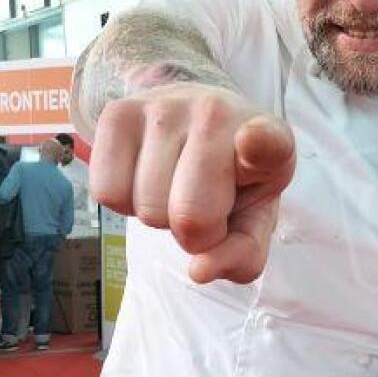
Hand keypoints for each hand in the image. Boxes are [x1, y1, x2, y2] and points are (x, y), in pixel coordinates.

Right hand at [89, 83, 295, 283]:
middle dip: (194, 233)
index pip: (265, 140)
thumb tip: (199, 270)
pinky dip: (124, 203)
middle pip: (189, 215)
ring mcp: (165, 106)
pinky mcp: (119, 111)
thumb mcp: (253, 220)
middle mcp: (217, 112)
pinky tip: (145, 178)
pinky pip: (107, 192)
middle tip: (203, 206)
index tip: (251, 140)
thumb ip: (241, 255)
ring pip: (146, 207)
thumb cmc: (233, 180)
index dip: (258, 146)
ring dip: (158, 216)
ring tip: (175, 186)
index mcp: (270, 139)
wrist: (203, 125)